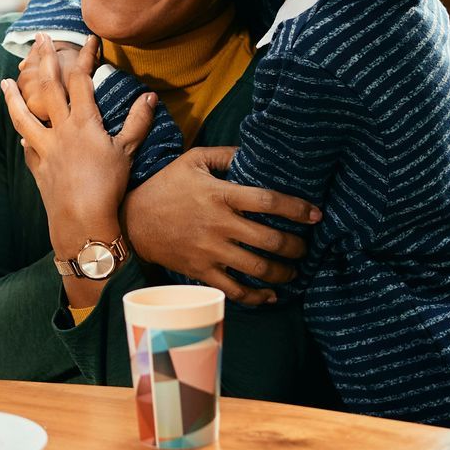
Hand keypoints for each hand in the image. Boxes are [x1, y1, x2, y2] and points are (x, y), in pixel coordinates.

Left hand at [1, 34, 156, 251]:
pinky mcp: (37, 167)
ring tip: (5, 81)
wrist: (82, 221)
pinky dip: (23, 136)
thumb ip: (138, 122)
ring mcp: (44, 148)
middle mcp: (60, 130)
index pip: (82, 80)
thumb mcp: (127, 152)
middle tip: (38, 39)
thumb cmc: (108, 187)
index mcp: (84, 123)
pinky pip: (27, 146)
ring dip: (13, 96)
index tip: (89, 39)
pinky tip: (20, 133)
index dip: (86, 56)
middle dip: (44, 60)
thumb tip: (150, 96)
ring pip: (23, 115)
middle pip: (49, 88)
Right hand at [123, 145, 320, 304]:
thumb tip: (255, 153)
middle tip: (305, 247)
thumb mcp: (192, 160)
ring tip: (293, 271)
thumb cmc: (165, 186)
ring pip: (257, 268)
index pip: (267, 201)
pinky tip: (270, 295)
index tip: (316, 214)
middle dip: (296, 246)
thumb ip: (226, 155)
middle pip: (270, 240)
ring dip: (283, 273)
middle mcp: (219, 225)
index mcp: (220, 195)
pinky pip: (235, 290)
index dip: (296, 209)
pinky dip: (257, 297)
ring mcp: (210, 251)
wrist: (133, 221)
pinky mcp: (201, 271)